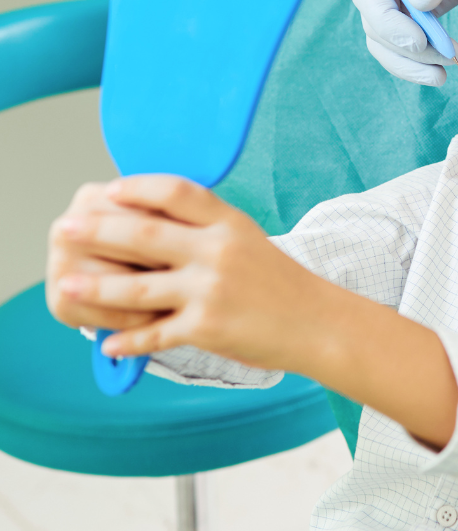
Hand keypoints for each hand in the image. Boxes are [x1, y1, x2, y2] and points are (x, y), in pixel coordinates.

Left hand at [47, 175, 328, 367]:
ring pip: (137, 288)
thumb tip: (151, 218)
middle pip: (144, 234)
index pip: (176, 191)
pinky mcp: (208, 327)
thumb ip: (206, 228)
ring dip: (95, 288)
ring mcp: (212, 290)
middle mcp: (219, 251)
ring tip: (67, 285)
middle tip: (65, 228)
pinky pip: (155, 334)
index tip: (108, 190)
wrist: (318, 322)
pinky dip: (127, 341)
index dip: (137, 188)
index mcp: (229, 223)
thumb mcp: (249, 240)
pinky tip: (107, 343)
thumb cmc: (280, 283)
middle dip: (98, 230)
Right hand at [351, 0, 457, 85]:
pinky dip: (423, 60)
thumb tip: (419, 4)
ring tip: (444, 75)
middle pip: (376, 25)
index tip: (418, 41)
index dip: (386, 22)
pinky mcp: (419, 11)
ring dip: (412, 64)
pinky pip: (410, 44)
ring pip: (389, 43)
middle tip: (444, 60)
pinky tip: (446, 66)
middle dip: (405, 49)